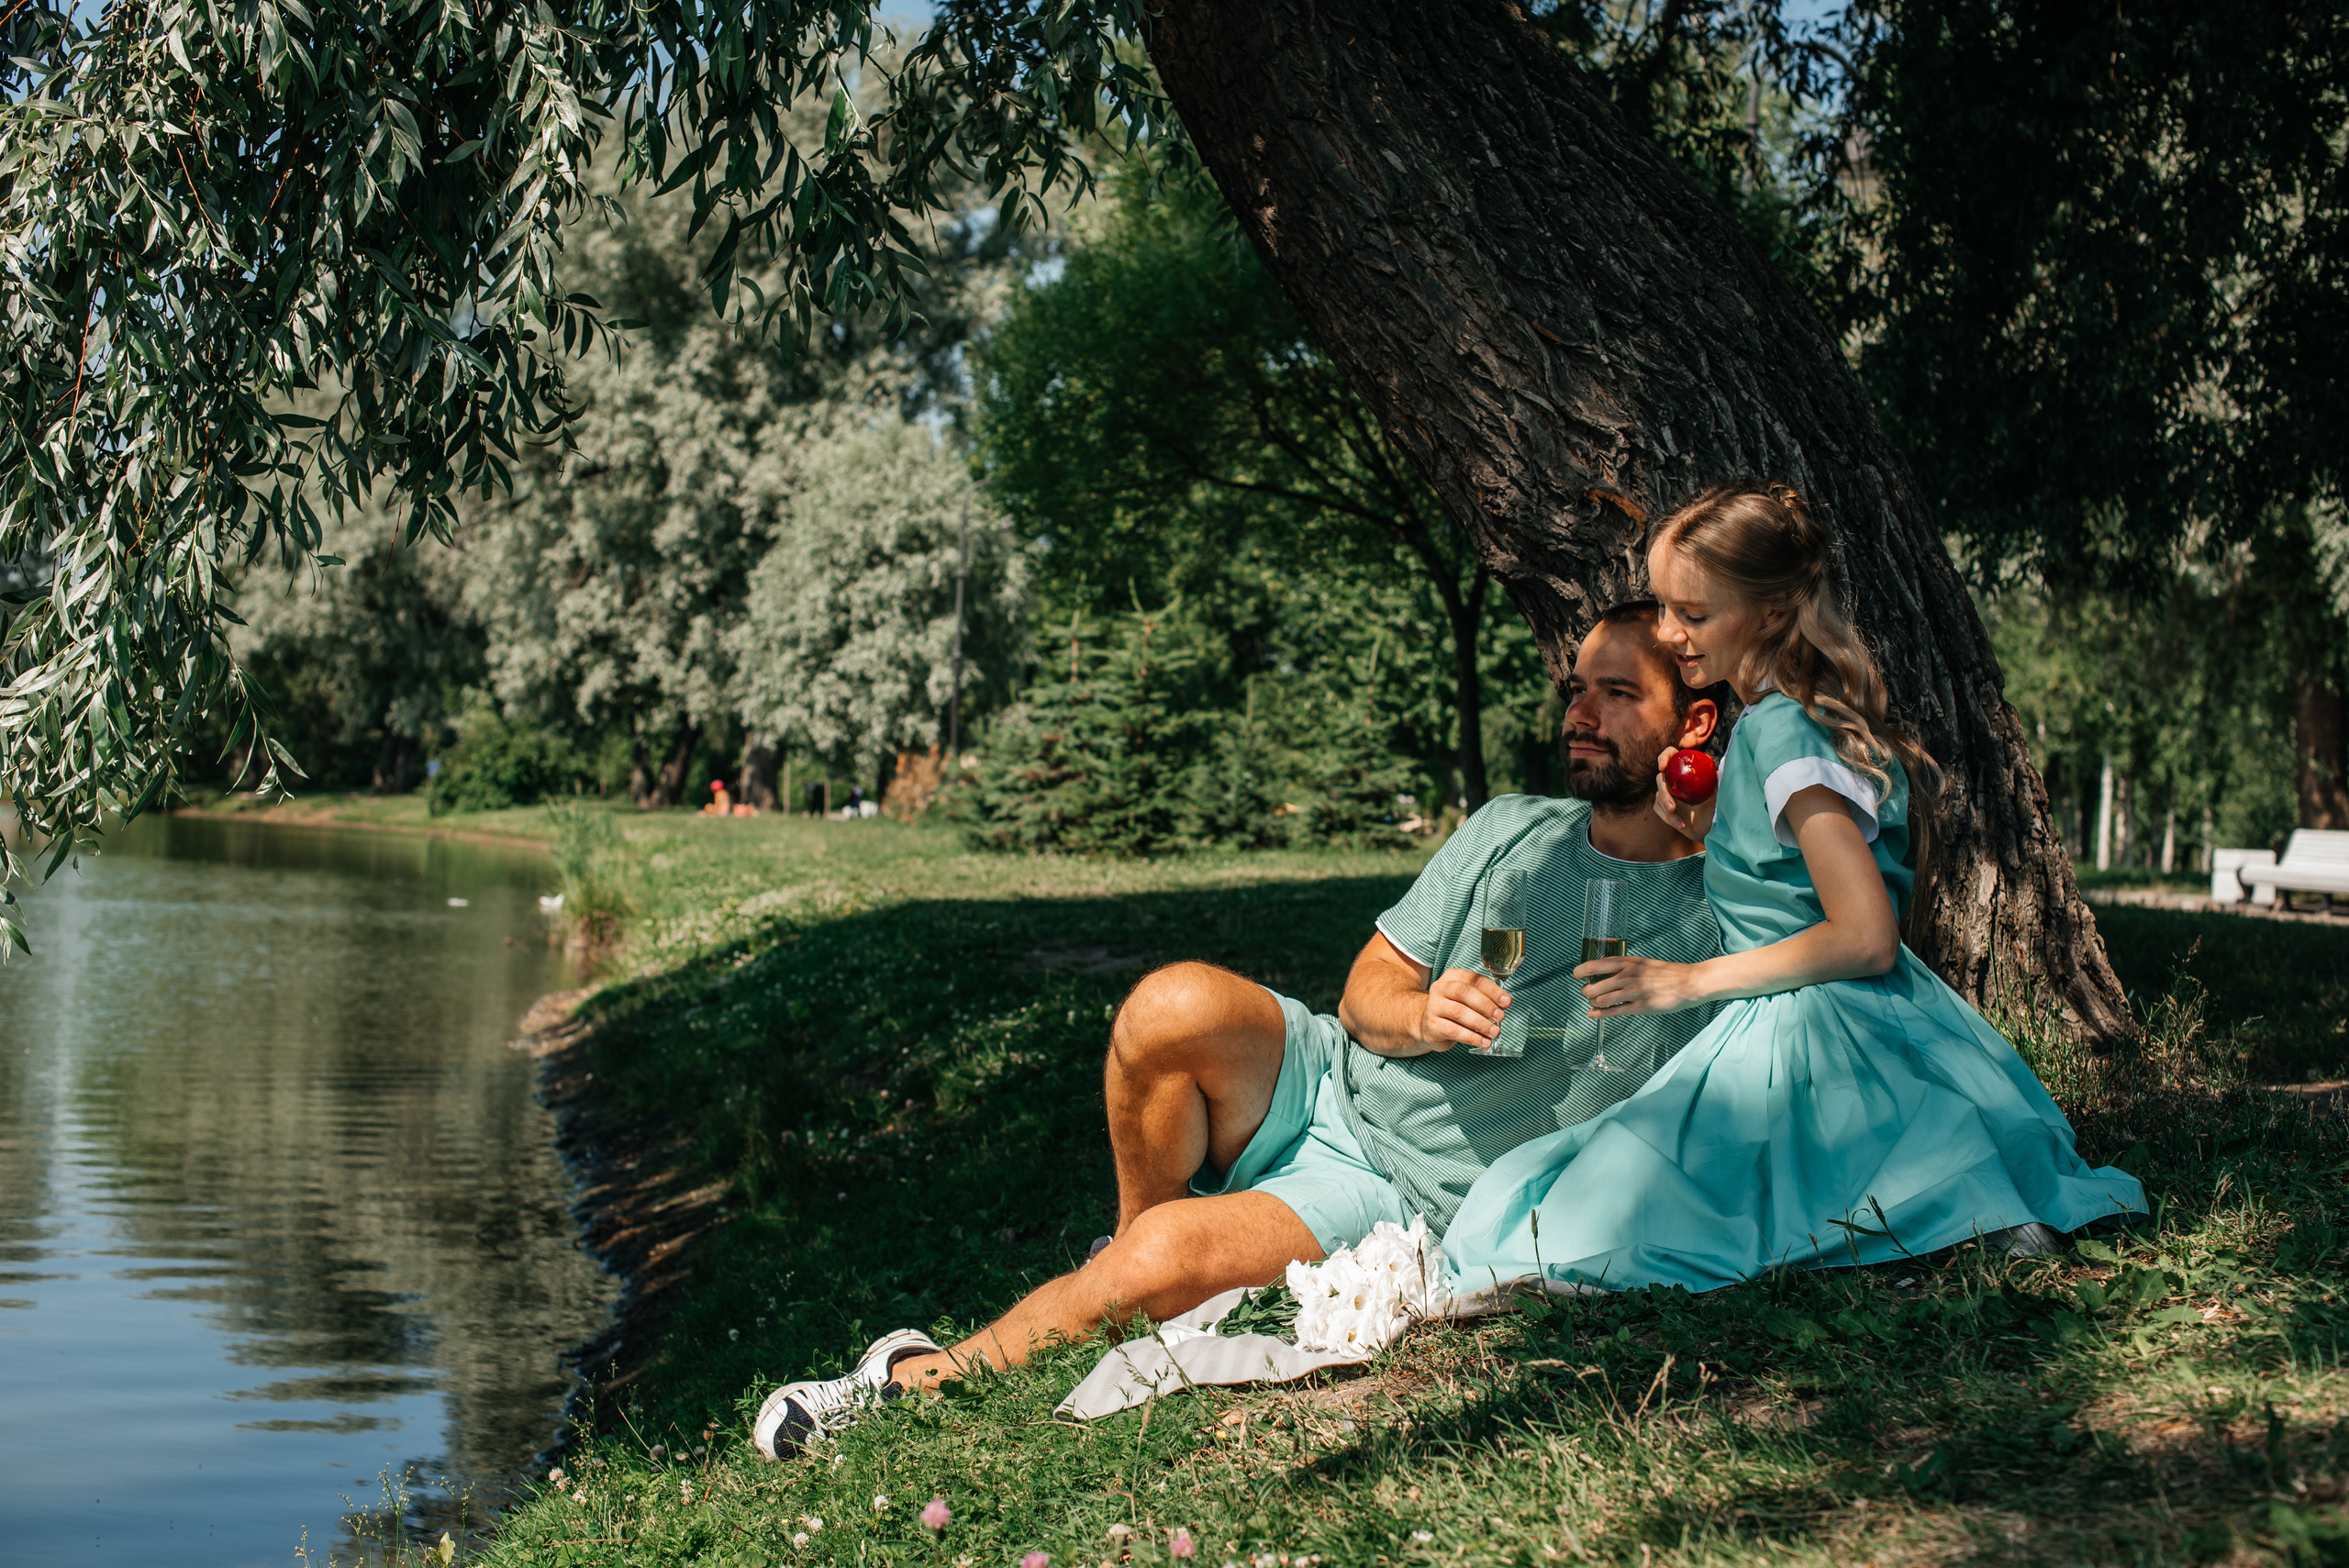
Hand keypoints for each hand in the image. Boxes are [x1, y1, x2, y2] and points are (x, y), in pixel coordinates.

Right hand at [1406, 967, 1510, 1053]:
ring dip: (1480, 1023)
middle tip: (1500, 1017)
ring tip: (1494, 1032)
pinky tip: (1483, 1041)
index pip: (1474, 979)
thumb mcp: (1467, 998)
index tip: (1506, 1002)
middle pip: (1464, 992)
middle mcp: (1441, 988)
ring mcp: (1434, 1006)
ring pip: (1459, 1012)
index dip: (1492, 990)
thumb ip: (1484, 997)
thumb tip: (1504, 1004)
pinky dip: (1472, 1037)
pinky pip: (1454, 1031)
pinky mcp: (1432, 1025)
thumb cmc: (1454, 1009)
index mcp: (1452, 977)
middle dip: (1486, 1005)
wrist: (1429, 1025)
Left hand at [1573, 953, 1709, 1016]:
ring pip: (1601, 1000)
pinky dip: (1599, 1014)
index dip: (1581, 971)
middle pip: (1594, 986)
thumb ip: (1625, 968)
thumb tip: (1605, 973)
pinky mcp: (1640, 1006)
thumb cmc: (1666, 973)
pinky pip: (1613, 1011)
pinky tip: (1593, 1014)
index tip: (1576, 975)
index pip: (1596, 965)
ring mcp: (1633, 992)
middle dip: (1586, 991)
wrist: (1688, 982)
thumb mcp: (1642, 963)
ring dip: (1593, 1003)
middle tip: (1587, 993)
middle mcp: (1628, 976)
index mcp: (1628, 962)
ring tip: (1594, 1004)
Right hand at [1652, 747, 1715, 842]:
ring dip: (1669, 812)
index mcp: (1686, 769)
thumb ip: (1717, 781)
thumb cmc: (1715, 808)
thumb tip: (1719, 769)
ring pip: (1659, 797)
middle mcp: (1675, 779)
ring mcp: (1667, 792)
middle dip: (1665, 794)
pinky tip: (1682, 824)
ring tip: (1683, 823)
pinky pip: (1659, 808)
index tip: (1663, 767)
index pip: (1670, 755)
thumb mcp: (1719, 793)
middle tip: (1673, 807)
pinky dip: (1670, 818)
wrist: (1709, 827)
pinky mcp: (1662, 805)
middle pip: (1660, 779)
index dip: (1664, 757)